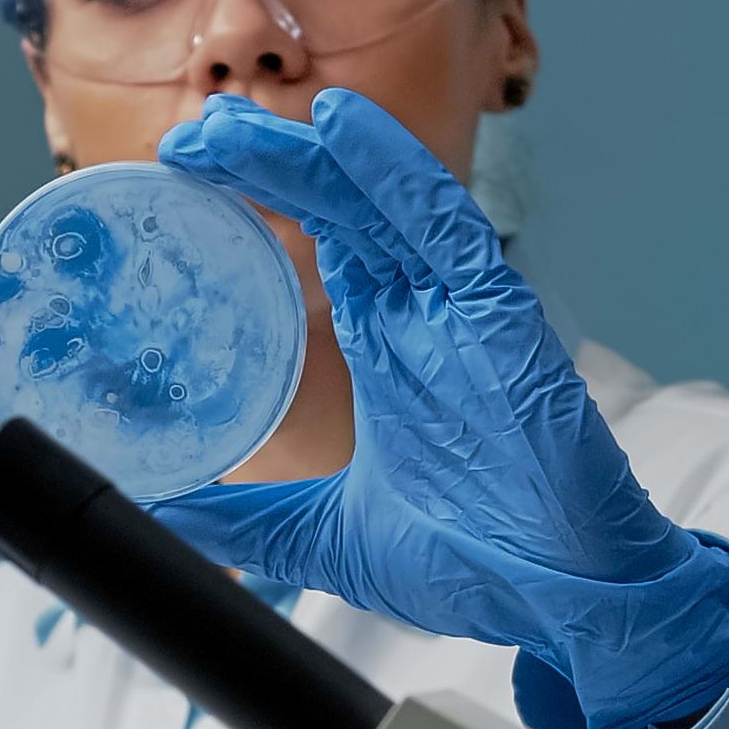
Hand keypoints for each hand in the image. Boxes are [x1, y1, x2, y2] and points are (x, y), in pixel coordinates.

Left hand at [148, 89, 728, 728]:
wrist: (571, 604)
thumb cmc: (480, 563)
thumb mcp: (329, 538)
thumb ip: (246, 523)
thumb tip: (156, 514)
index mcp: (387, 343)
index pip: (314, 240)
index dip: (253, 195)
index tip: (177, 171)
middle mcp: (421, 312)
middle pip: (335, 206)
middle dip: (262, 160)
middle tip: (188, 135)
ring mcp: (463, 309)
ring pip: (377, 201)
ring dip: (305, 154)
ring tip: (231, 124)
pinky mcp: (504, 317)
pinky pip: (445, 224)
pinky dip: (393, 172)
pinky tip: (340, 128)